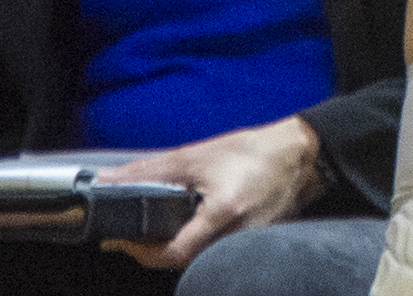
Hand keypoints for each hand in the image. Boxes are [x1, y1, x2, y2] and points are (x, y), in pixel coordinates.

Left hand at [118, 118, 322, 267]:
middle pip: (181, 261)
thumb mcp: (197, 156)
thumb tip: (110, 180)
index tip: (118, 239)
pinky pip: (215, 253)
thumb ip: (150, 170)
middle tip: (132, 234)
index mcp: (223, 213)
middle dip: (153, 250)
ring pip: (197, 259)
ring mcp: (247, 244)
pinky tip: (191, 225)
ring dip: (174, 247)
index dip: (140, 250)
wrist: (302, 154)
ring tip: (159, 227)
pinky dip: (197, 243)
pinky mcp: (253, 245)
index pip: (172, 252)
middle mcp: (236, 235)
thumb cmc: (254, 152)